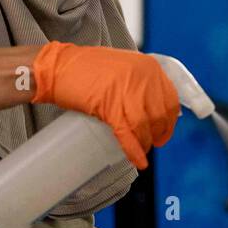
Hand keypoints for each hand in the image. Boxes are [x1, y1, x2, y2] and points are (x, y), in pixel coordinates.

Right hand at [31, 42, 179, 168]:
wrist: (56, 68)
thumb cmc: (85, 68)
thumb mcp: (124, 65)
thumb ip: (140, 81)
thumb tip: (153, 106)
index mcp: (148, 66)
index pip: (171, 98)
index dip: (169, 119)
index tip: (164, 130)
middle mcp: (142, 77)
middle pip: (161, 114)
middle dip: (159, 133)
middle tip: (153, 143)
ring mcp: (127, 91)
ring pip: (145, 126)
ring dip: (145, 143)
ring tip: (141, 149)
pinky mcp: (110, 106)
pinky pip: (128, 134)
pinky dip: (134, 151)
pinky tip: (138, 161)